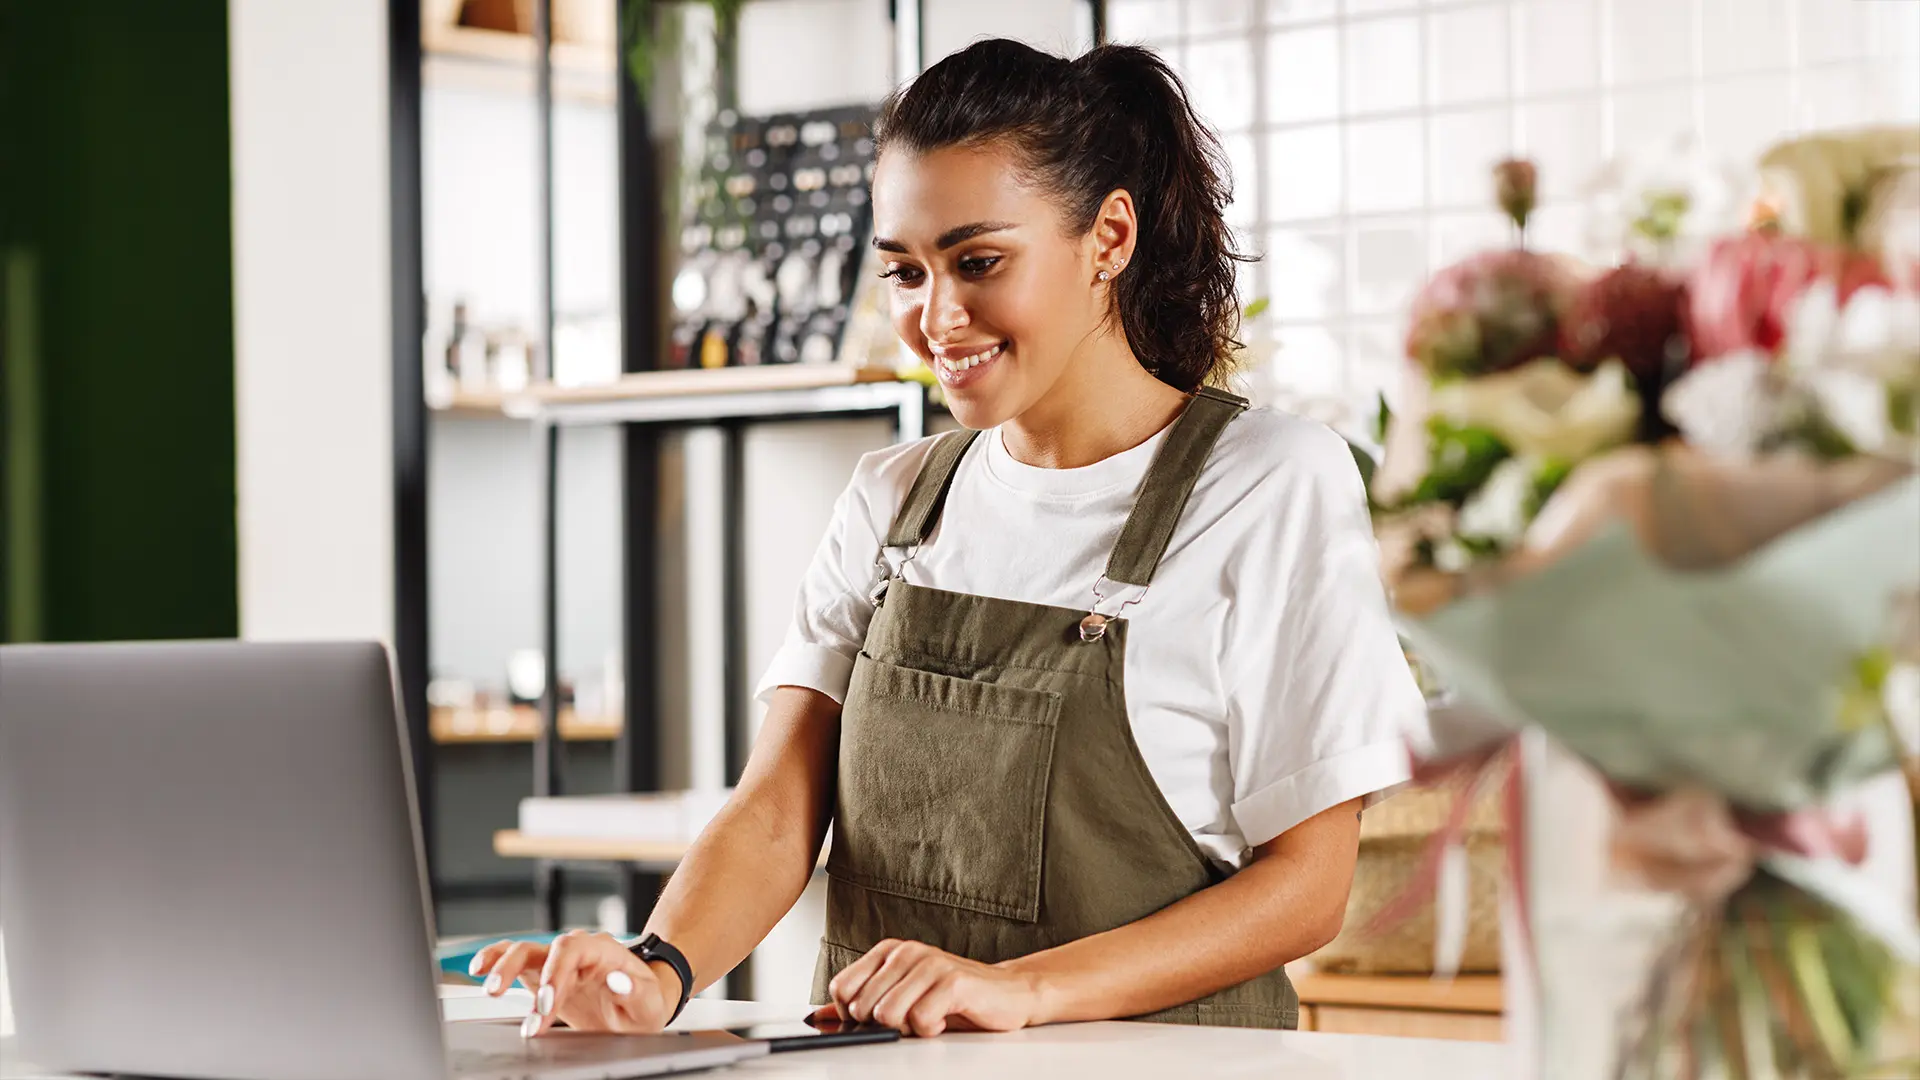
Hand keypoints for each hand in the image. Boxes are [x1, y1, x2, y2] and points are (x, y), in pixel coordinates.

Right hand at [469, 930, 681, 1037]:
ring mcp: (558, 962)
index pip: (571, 949)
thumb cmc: (645, 1002)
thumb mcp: (650, 1002)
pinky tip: (479, 970)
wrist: (638, 1007)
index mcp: (603, 950)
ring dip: (503, 968)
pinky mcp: (544, 975)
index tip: (546, 1004)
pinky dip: (495, 962)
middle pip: (542, 948)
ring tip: (488, 990)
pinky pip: (515, 962)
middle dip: (525, 977)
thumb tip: (618, 980)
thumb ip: (635, 991)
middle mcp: (576, 951)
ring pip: (523, 952)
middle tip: (517, 1007)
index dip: (555, 973)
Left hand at [810, 939, 1041, 1037]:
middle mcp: (906, 952)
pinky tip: (944, 1018)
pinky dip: (931, 1029)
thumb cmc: (953, 995)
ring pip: (888, 1015)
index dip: (852, 1014)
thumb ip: (861, 1002)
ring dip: (908, 1028)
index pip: (841, 988)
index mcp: (889, 952)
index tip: (877, 1018)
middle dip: (883, 1025)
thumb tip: (819, 1017)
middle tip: (911, 1018)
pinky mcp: (953, 981)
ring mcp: (930, 963)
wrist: (1007, 993)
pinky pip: (920, 1020)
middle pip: (862, 1006)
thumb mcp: (902, 995)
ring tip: (928, 1017)